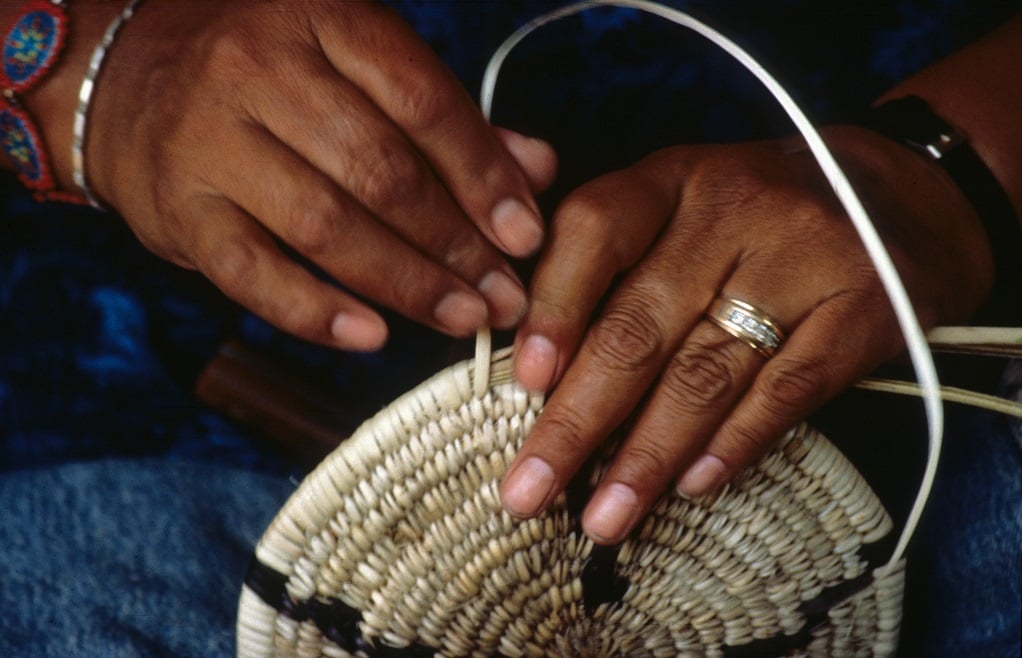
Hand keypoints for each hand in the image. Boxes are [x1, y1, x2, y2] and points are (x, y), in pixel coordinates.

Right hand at [80, 0, 556, 349]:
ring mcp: (212, 142)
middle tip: (503, 296)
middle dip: (455, 244)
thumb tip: (536, 169)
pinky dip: (315, 311)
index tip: (526, 235)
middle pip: (381, 170)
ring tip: (461, 318)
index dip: (484, 176)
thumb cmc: (265, 75)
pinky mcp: (180, 208)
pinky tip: (372, 336)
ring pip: (326, 225)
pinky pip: (254, 273)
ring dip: (405, 283)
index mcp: (323, 21)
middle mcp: (262, 72)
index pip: (424, 103)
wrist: (123, 78)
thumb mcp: (354, 66)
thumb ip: (447, 117)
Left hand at [500, 127, 993, 543]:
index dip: (554, 308)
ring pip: (706, 373)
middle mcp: (734, 208)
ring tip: (603, 519)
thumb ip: (611, 263)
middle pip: (640, 326)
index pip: (595, 229)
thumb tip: (534, 371)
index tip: (523, 382)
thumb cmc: (758, 215)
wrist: (901, 193)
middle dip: (577, 421)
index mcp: (672, 178)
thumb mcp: (682, 205)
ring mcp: (805, 257)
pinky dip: (733, 445)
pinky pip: (785, 391)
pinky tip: (691, 487)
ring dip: (646, 457)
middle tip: (529, 490)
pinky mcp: (864, 310)